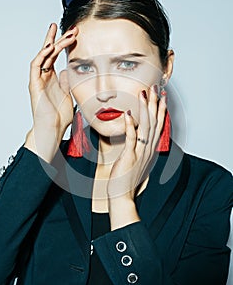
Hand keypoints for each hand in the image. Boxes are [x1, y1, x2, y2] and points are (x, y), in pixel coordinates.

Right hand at [24, 23, 77, 161]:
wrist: (53, 130)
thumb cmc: (60, 116)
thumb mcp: (69, 94)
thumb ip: (68, 82)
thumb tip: (69, 71)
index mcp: (52, 78)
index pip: (55, 56)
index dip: (64, 44)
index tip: (75, 34)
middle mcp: (44, 77)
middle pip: (49, 52)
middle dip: (59, 39)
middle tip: (71, 28)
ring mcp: (38, 80)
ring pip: (43, 55)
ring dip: (53, 43)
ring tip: (63, 32)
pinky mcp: (34, 85)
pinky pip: (36, 65)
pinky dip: (42, 54)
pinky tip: (50, 46)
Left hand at [107, 87, 166, 229]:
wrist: (122, 196)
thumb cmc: (127, 179)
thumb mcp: (136, 160)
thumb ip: (138, 148)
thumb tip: (137, 137)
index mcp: (150, 150)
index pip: (158, 125)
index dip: (160, 110)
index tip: (161, 96)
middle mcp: (148, 150)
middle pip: (154, 123)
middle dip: (155, 104)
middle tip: (156, 88)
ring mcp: (140, 153)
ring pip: (145, 127)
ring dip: (145, 109)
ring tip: (143, 94)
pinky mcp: (129, 157)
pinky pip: (131, 139)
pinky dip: (130, 125)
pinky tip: (127, 113)